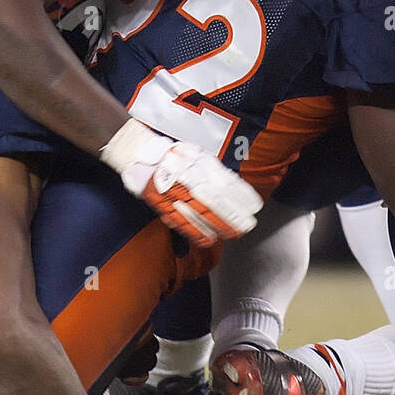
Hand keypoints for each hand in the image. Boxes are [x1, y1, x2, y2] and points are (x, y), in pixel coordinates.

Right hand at [100, 119, 261, 245]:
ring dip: (218, 225)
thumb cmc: (173, 156)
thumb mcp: (197, 155)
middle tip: (247, 225)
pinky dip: (196, 231)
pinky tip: (208, 239)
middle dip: (232, 214)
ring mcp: (174, 191)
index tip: (254, 206)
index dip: (241, 196)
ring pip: (200, 211)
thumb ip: (213, 171)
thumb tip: (235, 187)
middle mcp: (187, 177)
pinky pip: (181, 220)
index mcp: (198, 162)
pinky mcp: (162, 203)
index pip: (224, 181)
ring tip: (232, 234)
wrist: (141, 155)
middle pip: (215, 199)